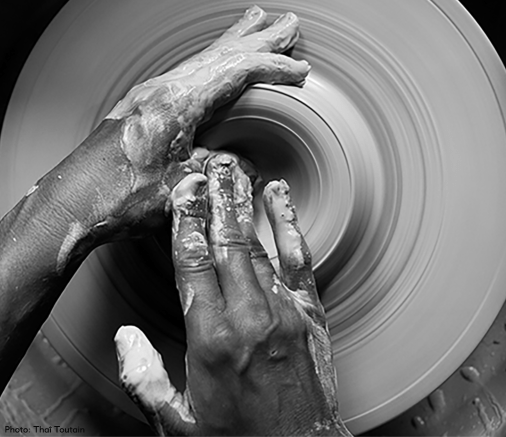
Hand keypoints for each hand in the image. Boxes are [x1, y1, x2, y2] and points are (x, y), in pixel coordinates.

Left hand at [92, 5, 309, 235]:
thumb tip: (249, 165)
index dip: (274, 66)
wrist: (71, 204)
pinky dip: (216, 58)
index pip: (237, 71)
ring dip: (237, 41)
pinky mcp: (145, 105)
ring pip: (204, 56)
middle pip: (222, 52)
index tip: (301, 69)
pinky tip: (220, 60)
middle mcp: (163, 89)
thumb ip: (224, 170)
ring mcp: (151, 94)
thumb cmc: (121, 198)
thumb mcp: (186, 188)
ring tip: (257, 21)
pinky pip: (190, 69)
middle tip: (290, 23)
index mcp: (177, 102)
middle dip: (260, 38)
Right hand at [114, 154, 347, 435]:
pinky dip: (290, 227)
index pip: (195, 264)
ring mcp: (286, 313)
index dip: (188, 222)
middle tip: (210, 163)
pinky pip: (300, 262)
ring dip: (246, 206)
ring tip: (235, 171)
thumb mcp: (178, 421)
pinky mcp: (312, 315)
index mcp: (212, 340)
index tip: (183, 190)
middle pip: (229, 244)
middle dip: (217, 200)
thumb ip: (146, 378)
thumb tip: (124, 338)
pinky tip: (281, 199)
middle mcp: (251, 318)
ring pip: (261, 247)